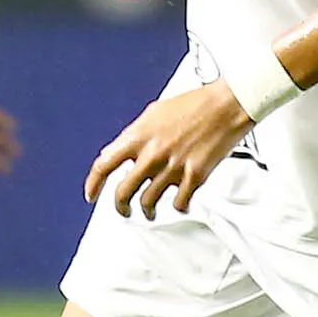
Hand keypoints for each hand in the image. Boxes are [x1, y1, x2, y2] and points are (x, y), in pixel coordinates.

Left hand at [86, 82, 251, 218]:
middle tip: (123, 210)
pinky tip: (179, 203)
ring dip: (147, 212)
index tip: (91, 194)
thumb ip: (132, 135)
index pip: (103, 165)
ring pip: (148, 203)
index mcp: (137, 136)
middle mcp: (151, 154)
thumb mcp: (152, 113)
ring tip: (149, 212)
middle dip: (120, 207)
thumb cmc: (193, 104)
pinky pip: (179, 203)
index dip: (93, 184)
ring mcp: (172, 167)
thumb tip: (113, 151)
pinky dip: (178, 207)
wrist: (226, 104)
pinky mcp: (194, 176)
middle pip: (122, 192)